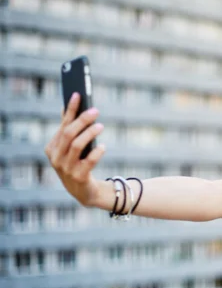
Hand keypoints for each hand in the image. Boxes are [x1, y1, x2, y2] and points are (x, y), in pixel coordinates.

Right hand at [44, 92, 105, 206]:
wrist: (84, 192)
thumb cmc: (79, 164)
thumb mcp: (72, 148)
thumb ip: (70, 131)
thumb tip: (70, 107)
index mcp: (52, 148)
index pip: (63, 125)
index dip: (71, 109)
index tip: (78, 94)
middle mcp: (56, 158)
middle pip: (69, 134)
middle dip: (82, 120)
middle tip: (95, 111)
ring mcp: (66, 168)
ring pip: (77, 145)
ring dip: (90, 133)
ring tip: (101, 126)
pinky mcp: (78, 177)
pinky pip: (88, 161)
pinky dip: (97, 152)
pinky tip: (103, 146)